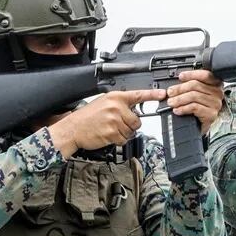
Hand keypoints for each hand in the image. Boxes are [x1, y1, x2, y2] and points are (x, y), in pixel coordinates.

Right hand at [48, 90, 166, 156]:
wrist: (73, 128)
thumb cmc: (87, 117)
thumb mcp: (103, 103)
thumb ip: (119, 104)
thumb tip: (135, 109)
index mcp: (115, 97)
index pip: (137, 95)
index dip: (152, 95)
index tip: (163, 94)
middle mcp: (116, 107)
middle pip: (137, 120)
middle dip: (130, 124)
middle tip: (117, 123)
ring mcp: (114, 120)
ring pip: (131, 131)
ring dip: (123, 133)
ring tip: (109, 128)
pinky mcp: (112, 133)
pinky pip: (124, 139)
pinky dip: (118, 140)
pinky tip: (108, 135)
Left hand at [165, 70, 224, 134]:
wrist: (199, 125)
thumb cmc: (197, 108)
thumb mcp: (193, 93)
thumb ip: (188, 85)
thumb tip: (175, 85)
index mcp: (215, 84)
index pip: (205, 75)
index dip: (191, 74)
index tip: (180, 76)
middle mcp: (217, 93)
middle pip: (196, 85)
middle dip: (180, 89)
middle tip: (170, 93)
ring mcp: (215, 104)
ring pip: (194, 96)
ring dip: (179, 99)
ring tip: (171, 102)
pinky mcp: (211, 114)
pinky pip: (194, 107)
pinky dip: (183, 108)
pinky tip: (177, 110)